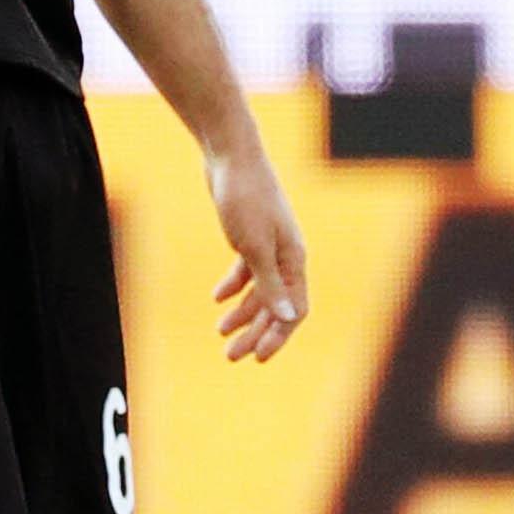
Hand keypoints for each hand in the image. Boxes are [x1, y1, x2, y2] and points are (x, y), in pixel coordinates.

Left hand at [208, 145, 308, 365]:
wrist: (231, 157)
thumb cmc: (246, 198)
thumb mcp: (255, 246)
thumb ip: (270, 283)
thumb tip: (288, 318)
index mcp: (294, 259)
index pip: (294, 309)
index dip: (278, 335)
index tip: (258, 357)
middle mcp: (286, 256)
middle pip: (275, 304)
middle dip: (255, 332)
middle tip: (231, 356)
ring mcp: (268, 246)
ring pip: (259, 290)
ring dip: (242, 313)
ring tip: (221, 332)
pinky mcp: (249, 235)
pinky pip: (246, 269)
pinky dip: (233, 286)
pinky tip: (218, 299)